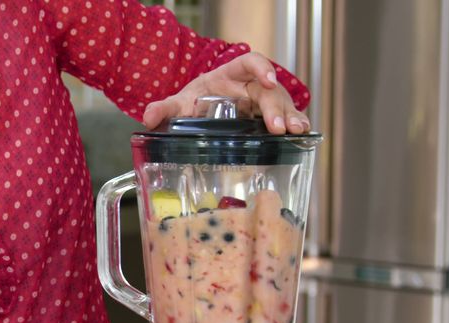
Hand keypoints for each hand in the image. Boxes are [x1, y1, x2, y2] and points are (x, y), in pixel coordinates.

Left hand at [143, 52, 309, 134]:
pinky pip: (286, 117)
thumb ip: (165, 108)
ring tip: (295, 130)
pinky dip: (295, 123)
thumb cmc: (197, 101)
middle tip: (276, 126)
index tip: (266, 79)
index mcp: (232, 75)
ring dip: (291, 116)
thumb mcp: (181, 104)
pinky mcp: (269, 118)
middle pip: (269, 90)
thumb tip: (148, 117)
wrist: (203, 111)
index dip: (260, 68)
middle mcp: (251, 86)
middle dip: (275, 106)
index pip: (250, 62)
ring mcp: (263, 102)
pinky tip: (301, 134)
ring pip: (282, 104)